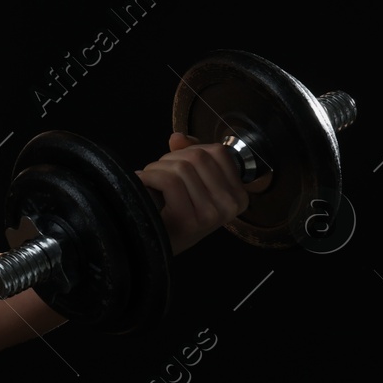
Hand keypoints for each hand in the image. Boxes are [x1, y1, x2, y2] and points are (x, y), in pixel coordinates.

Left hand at [137, 133, 250, 255]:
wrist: (156, 245)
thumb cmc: (174, 213)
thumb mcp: (190, 182)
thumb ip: (189, 155)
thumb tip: (178, 136)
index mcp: (238, 194)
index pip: (218, 151)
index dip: (191, 150)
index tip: (178, 164)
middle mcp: (230, 204)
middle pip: (198, 156)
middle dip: (171, 158)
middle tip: (159, 174)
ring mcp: (212, 213)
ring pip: (181, 166)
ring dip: (157, 168)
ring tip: (151, 182)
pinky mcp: (190, 219)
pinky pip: (168, 181)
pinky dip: (149, 177)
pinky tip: (144, 185)